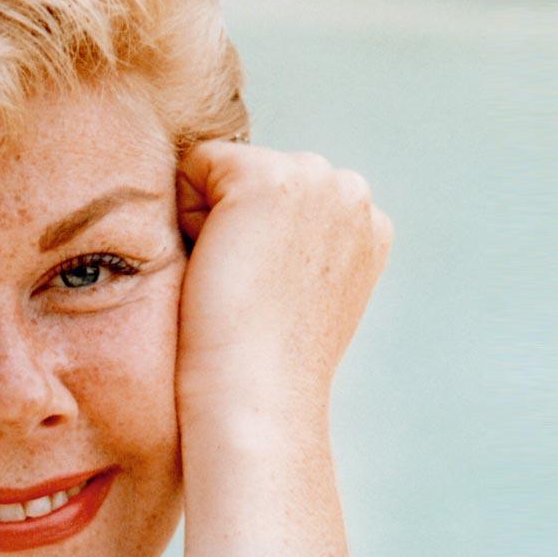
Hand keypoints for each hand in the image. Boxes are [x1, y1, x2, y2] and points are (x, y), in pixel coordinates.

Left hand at [173, 141, 392, 424]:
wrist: (255, 393)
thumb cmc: (263, 364)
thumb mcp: (303, 296)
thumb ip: (298, 247)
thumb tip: (258, 228)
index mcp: (370, 224)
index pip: (283, 197)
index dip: (254, 243)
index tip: (266, 294)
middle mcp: (353, 192)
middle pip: (253, 175)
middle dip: (235, 223)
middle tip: (247, 289)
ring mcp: (316, 179)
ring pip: (224, 170)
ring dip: (211, 219)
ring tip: (234, 278)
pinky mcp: (266, 178)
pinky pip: (195, 164)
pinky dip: (187, 212)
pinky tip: (213, 262)